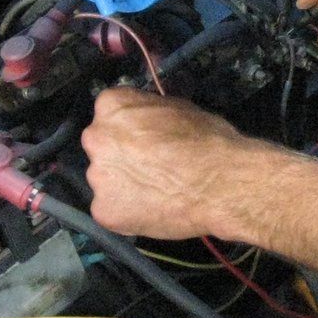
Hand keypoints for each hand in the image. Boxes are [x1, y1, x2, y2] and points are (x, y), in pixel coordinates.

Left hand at [82, 88, 247, 239]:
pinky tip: (153, 208)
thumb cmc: (208, 143)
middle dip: (122, 156)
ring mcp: (97, 178)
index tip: (145, 138)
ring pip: (107, 180)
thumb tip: (149, 123)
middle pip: (103, 147)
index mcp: (112, 107)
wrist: (220, 185)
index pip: (111, 113)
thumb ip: (151, 114)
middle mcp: (96, 139)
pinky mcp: (103, 211)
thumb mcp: (180, 108)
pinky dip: (128, 211)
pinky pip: (112, 209)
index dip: (130, 128)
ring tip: (157, 190)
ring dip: (124, 184)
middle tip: (151, 166)